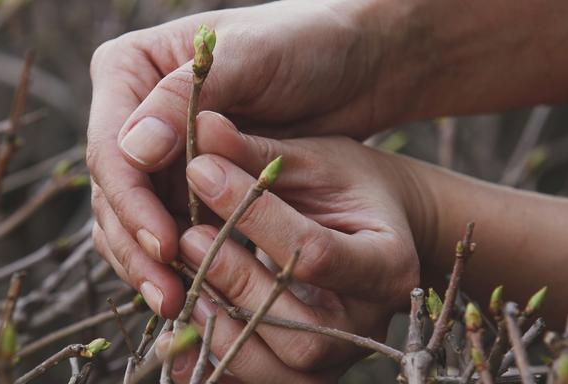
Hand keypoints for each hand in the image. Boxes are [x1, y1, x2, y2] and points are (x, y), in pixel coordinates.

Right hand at [87, 0, 416, 318]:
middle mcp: (133, 110)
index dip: (131, 203)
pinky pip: (165, 226)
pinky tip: (192, 291)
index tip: (163, 245)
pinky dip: (174, 260)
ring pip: (131, 217)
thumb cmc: (304, 44)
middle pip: (114, 191)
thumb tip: (133, 149)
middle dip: (138, 245)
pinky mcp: (185, 179)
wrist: (354, 59)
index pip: (110, 148)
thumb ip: (183, 101)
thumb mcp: (250, 62)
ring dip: (150, 264)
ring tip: (177, 305)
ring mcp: (158, 149)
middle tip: (168, 295)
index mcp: (131, 69)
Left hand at [95, 112, 424, 381]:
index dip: (252, 217)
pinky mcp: (305, 374)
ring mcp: (338, 358)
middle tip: (187, 235)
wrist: (378, 231)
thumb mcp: (315, 161)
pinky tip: (178, 325)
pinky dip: (212, 360)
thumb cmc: (349, 187)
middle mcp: (368, 324)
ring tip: (180, 277)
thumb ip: (261, 155)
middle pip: (299, 330)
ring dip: (218, 328)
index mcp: (388, 263)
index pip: (313, 254)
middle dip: (234, 282)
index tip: (200, 171)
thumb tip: (200, 127)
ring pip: (276, 371)